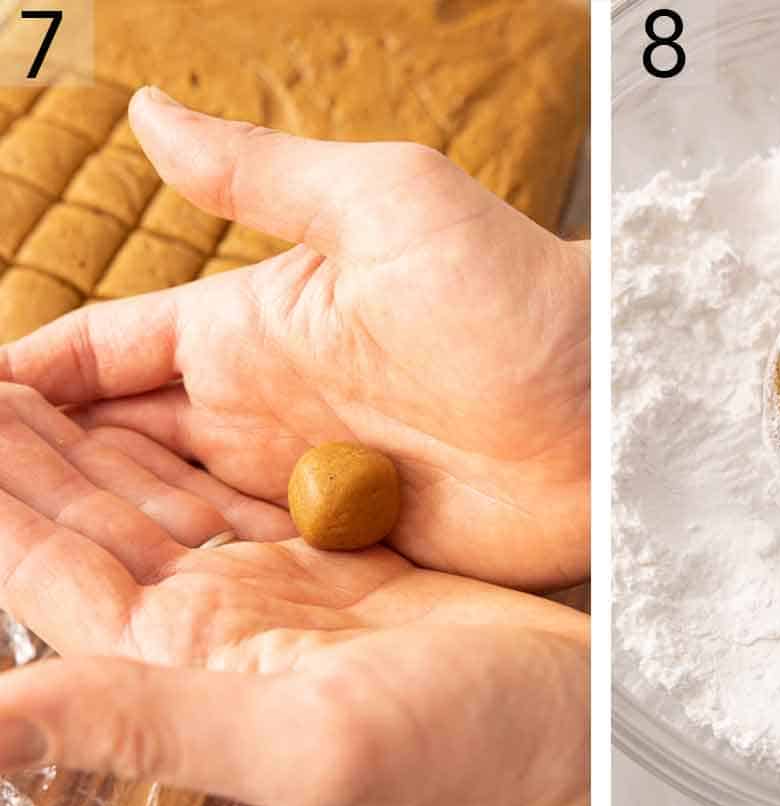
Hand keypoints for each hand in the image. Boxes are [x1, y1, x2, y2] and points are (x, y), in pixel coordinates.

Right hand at [0, 87, 589, 590]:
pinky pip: (241, 572)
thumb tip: (146, 111)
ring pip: (166, 517)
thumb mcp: (388, 206)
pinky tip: (122, 615)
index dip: (27, 384)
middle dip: (39, 470)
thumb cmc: (517, 297)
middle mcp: (263, 410)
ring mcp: (300, 487)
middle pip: (117, 446)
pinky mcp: (345, 553)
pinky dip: (184, 586)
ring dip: (93, 536)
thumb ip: (262, 177)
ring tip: (11, 558)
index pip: (106, 355)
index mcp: (254, 327)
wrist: (614, 405)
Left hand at [0, 384, 588, 805]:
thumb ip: (149, 723)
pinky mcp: (340, 568)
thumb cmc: (462, 764)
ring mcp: (280, 593)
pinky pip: (243, 493)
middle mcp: (217, 624)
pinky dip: (197, 450)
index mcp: (185, 659)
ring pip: (162, 501)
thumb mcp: (308, 741)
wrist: (573, 750)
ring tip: (35, 383)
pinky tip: (162, 415)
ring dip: (97, 442)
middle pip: (93, 521)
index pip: (49, 567)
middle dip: (29, 449)